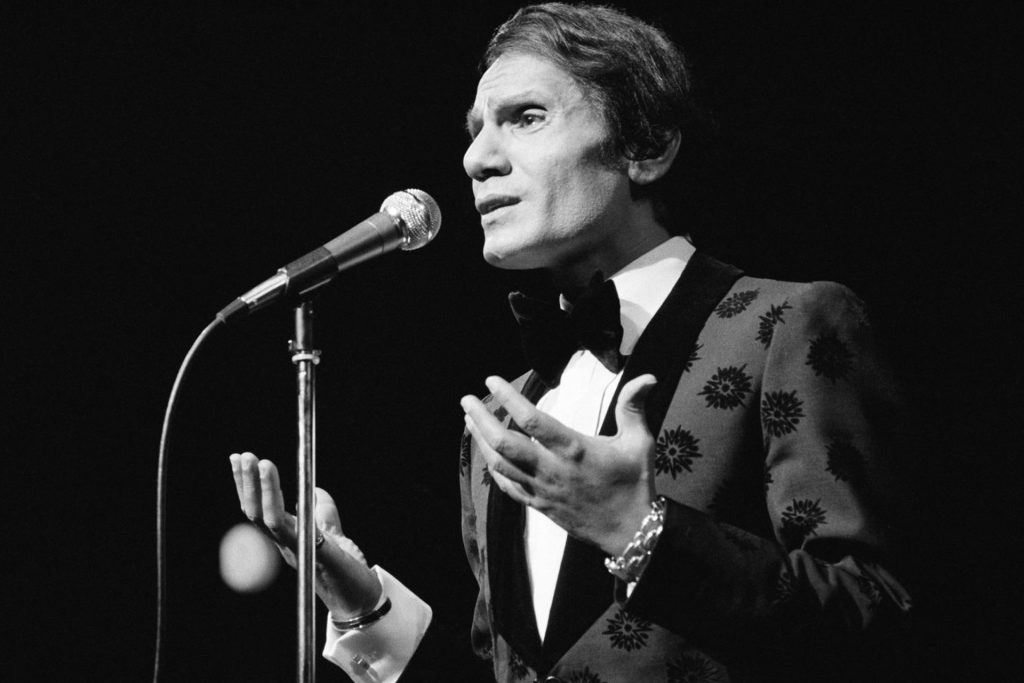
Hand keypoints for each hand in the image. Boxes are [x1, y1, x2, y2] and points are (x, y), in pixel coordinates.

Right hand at [229, 453, 381, 618]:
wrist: (362, 596)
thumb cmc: (346, 566)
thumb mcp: (332, 530)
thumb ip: (322, 510)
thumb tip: (314, 489)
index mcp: (286, 538)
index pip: (258, 510)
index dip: (245, 486)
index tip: (237, 458)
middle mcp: (285, 545)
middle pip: (255, 514)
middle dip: (246, 483)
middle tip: (242, 455)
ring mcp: (296, 550)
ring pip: (268, 519)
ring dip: (263, 489)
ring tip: (260, 461)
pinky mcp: (314, 553)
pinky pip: (291, 527)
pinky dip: (283, 502)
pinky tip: (289, 484)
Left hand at [460, 374, 657, 555]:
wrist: (631, 532)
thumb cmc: (635, 484)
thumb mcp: (640, 442)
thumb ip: (635, 407)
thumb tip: (648, 376)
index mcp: (574, 450)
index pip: (532, 420)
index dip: (508, 398)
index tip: (491, 380)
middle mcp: (552, 469)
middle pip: (504, 443)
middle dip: (481, 419)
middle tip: (466, 399)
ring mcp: (542, 490)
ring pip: (500, 465)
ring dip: (481, 440)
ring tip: (469, 419)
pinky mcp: (539, 505)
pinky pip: (507, 486)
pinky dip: (493, 468)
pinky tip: (487, 453)